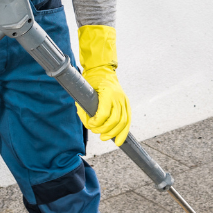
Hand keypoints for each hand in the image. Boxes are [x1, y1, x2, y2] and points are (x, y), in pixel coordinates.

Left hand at [75, 25, 130, 145]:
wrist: (103, 72)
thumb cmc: (92, 82)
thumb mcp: (84, 92)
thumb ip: (84, 107)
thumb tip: (87, 122)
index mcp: (107, 93)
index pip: (104, 114)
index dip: (96, 123)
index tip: (89, 124)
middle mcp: (118, 97)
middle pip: (115, 121)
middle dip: (104, 130)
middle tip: (95, 132)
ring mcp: (124, 101)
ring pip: (123, 122)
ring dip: (113, 133)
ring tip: (104, 137)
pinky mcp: (127, 104)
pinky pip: (128, 121)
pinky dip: (123, 132)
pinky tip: (118, 141)